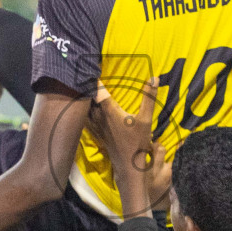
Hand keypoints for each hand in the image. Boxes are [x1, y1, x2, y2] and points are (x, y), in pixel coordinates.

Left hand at [87, 78, 168, 217]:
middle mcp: (99, 117)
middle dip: (84, 85)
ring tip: (77, 85)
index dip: (93, 78)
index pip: (98, 90)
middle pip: (87, 98)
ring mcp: (96, 126)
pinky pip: (84, 119)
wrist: (128, 165)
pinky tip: (79, 107)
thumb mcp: (146, 119)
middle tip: (81, 72)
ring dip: (81, 97)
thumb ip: (149, 98)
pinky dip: (80, 111)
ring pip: (83, 108)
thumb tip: (155, 77)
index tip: (89, 65)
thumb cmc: (137, 142)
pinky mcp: (95, 132)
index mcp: (110, 110)